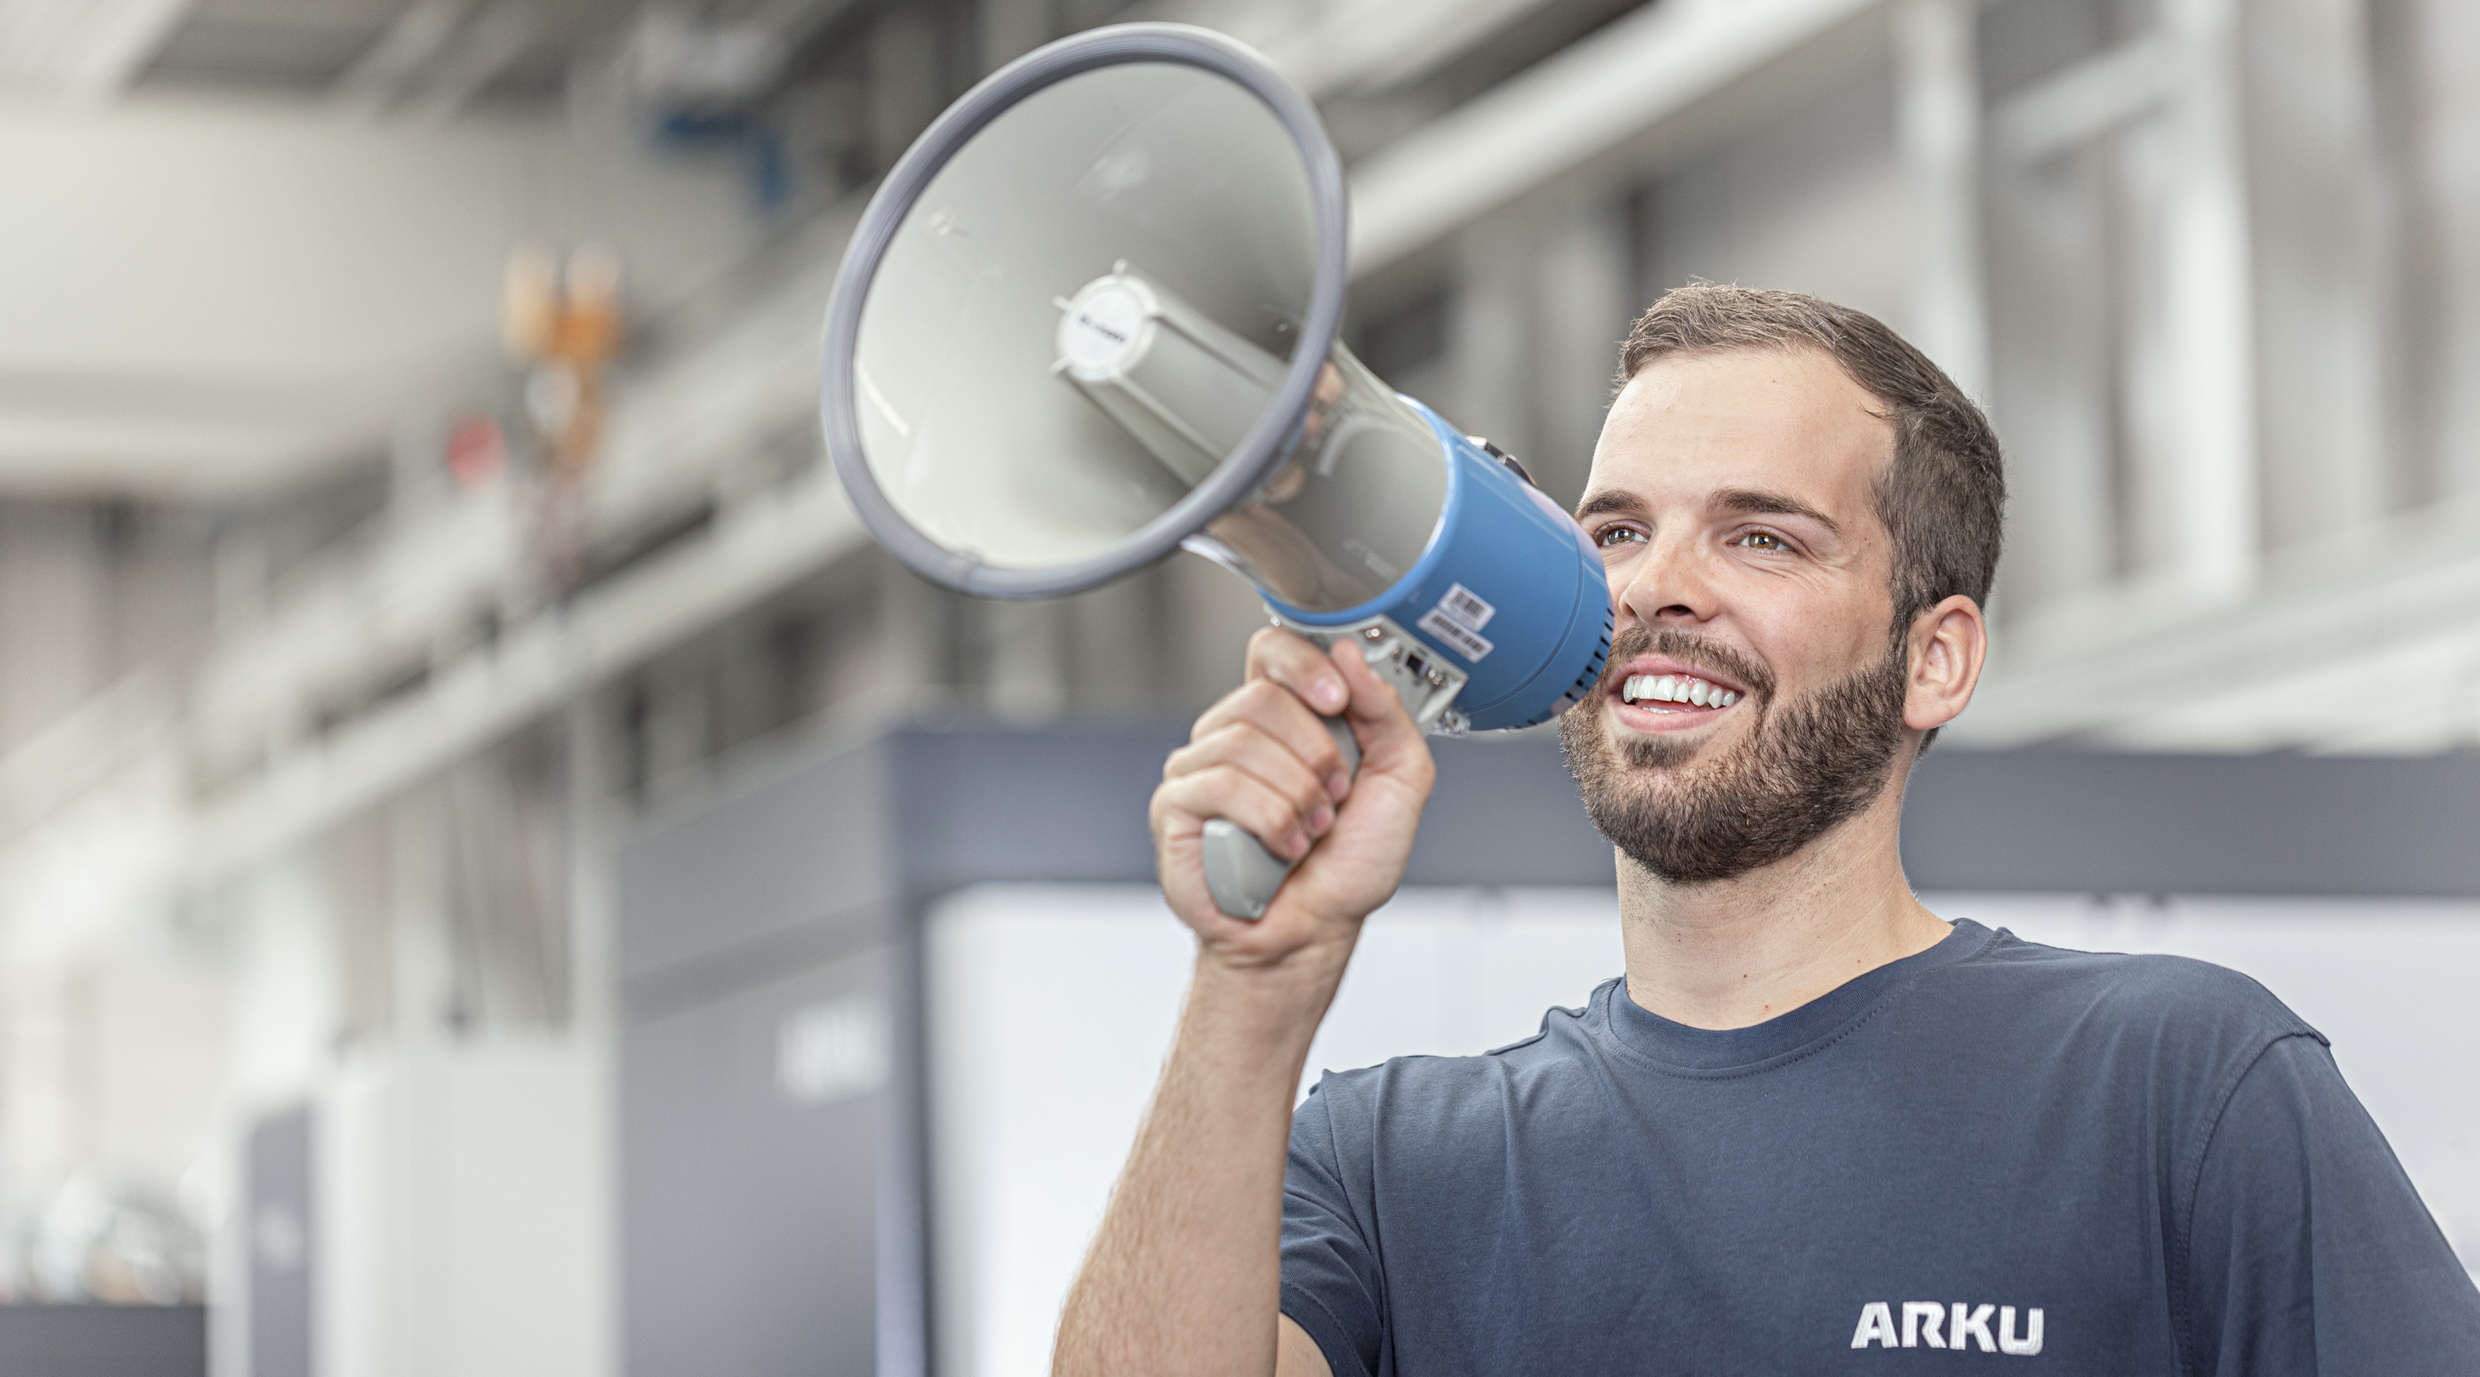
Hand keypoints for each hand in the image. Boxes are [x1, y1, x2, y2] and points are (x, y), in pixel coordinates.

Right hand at [1150, 628, 1436, 975]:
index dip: (1304, 664)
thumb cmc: (1347, 865)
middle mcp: (1235, 735)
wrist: (1316, 932)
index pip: (1272, 651)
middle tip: (1334, 795)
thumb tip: (1350, 655)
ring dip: (1296, 793)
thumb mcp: (1399, 781)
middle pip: (1263, 696)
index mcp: (1284, 719)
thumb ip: (1387, 713)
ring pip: (1243, 741)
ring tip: (1310, 829)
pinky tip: (1282, 845)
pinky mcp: (1176, 808)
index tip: (1338, 699)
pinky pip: (1219, 785)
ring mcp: (1199, 769)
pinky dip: (1268, 819)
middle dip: (1316, 753)